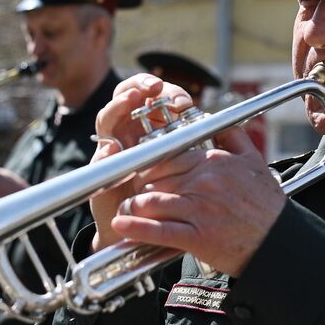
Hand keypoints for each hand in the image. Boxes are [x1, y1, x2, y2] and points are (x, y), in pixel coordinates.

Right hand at [89, 73, 194, 250]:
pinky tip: (113, 144)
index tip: (182, 96)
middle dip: (140, 87)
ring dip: (119, 106)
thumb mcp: (196, 173)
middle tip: (154, 87)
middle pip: (128, 98)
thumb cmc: (178, 202)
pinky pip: (100, 157)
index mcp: (155, 130)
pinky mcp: (101, 172)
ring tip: (132, 98)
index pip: (155, 97)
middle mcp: (132, 134)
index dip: (166, 91)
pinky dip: (105, 150)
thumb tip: (224, 125)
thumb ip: (206, 148)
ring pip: (109, 119)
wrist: (148, 238)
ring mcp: (114, 151)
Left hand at [109, 125, 285, 276]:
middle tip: (132, 194)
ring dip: (133, 207)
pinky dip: (136, 228)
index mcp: (214, 162)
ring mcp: (200, 209)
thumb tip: (220, 121)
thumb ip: (234, 138)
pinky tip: (121, 226)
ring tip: (125, 211)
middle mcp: (205, 182)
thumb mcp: (255, 163)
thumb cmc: (267, 206)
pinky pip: (159, 230)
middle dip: (139, 187)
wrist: (279, 242)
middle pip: (155, 179)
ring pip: (151, 201)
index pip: (168, 156)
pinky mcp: (198, 237)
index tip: (144, 174)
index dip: (150, 166)